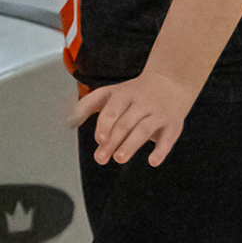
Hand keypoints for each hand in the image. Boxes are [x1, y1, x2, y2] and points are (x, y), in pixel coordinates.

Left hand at [73, 65, 194, 167]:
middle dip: (113, 141)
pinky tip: (153, 161)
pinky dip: (161, 151)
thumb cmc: (135, 92)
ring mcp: (158, 113)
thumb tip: (68, 120)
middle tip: (101, 158)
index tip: (100, 139)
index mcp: (124, 95)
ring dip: (131, 145)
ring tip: (120, 158)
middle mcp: (141, 103)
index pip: (112, 110)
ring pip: (143, 130)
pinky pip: (168, 138)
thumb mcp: (111, 93)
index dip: (105, 125)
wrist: (171, 81)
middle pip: (125, 123)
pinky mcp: (173, 124)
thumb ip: (88, 105)